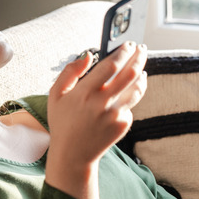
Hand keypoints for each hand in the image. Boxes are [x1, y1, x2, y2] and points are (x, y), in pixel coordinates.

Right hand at [45, 42, 147, 198]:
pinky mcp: (123, 125)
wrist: (73, 155)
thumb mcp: (56, 95)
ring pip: (137, 89)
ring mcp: (115, 115)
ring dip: (142, 75)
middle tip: (142, 49)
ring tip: (142, 69)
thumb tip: (88, 55)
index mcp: (84, 92)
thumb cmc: (63, 122)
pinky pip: (130, 106)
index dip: (122, 52)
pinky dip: (128, 99)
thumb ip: (70, 72)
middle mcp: (102, 103)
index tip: (128, 44)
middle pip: (130, 74)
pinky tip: (122, 97)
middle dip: (139, 57)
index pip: (111, 66)